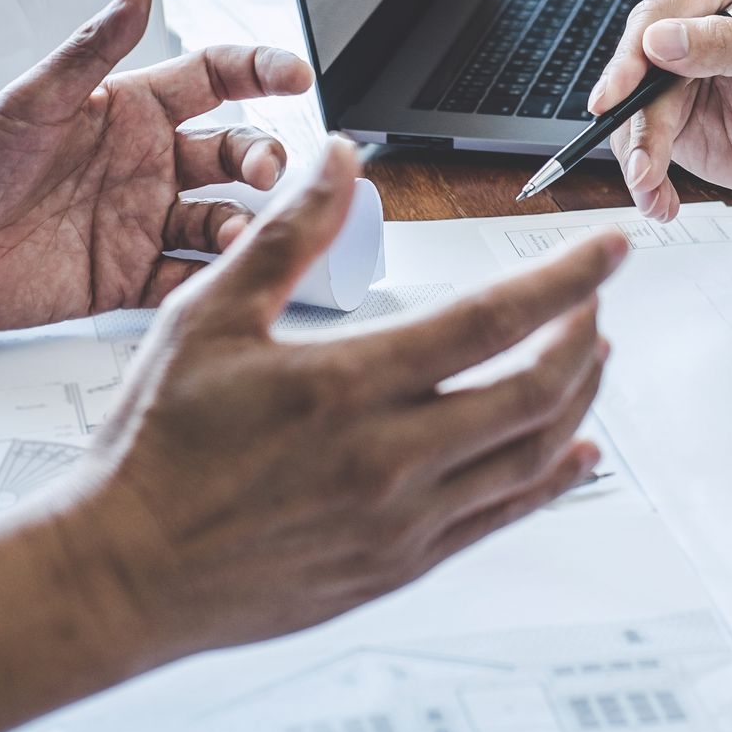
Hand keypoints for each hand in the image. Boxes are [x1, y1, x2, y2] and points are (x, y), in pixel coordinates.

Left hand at [0, 0, 312, 327]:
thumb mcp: (34, 97)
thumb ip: (93, 44)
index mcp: (132, 111)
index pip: (216, 79)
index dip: (261, 70)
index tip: (296, 75)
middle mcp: (148, 164)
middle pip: (235, 153)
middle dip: (263, 159)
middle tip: (266, 173)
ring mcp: (143, 221)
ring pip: (222, 219)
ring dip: (243, 225)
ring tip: (237, 234)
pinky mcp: (129, 277)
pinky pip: (187, 278)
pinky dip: (210, 281)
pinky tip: (218, 280)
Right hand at [58, 139, 627, 660]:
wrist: (122, 571)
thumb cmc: (156, 448)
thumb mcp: (208, 317)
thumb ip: (286, 235)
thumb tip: (337, 160)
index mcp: (346, 386)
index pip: (491, 319)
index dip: (564, 279)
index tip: (609, 250)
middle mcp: (388, 458)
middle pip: (533, 390)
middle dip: (583, 336)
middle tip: (595, 300)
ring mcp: (400, 520)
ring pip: (530, 456)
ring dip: (578, 400)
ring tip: (593, 359)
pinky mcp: (397, 565)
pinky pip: (501, 517)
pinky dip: (550, 479)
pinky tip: (572, 453)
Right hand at [587, 0, 731, 220]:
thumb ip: (728, 45)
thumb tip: (660, 40)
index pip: (661, 15)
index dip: (632, 57)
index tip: (615, 96)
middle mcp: (693, 25)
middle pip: (635, 64)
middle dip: (632, 119)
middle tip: (641, 167)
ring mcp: (675, 71)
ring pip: (630, 108)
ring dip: (638, 156)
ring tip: (654, 191)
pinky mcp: (668, 113)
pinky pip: (638, 140)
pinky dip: (644, 176)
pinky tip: (661, 200)